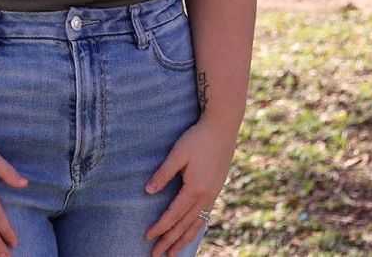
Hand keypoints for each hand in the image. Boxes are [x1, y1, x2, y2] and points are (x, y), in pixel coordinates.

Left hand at [143, 117, 236, 256]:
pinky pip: (205, 215)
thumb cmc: (198, 138)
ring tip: (173, 253)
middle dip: (170, 241)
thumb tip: (148, 191)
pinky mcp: (216, 189)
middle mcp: (206, 196)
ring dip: (184, 240)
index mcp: (195, 189)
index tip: (148, 237)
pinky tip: (191, 232)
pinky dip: (196, 228)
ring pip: (196, 224)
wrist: (223, 128)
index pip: (174, 214)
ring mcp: (213, 194)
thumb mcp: (178, 153)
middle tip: (156, 255)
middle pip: (185, 225)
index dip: (160, 227)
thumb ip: (163, 173)